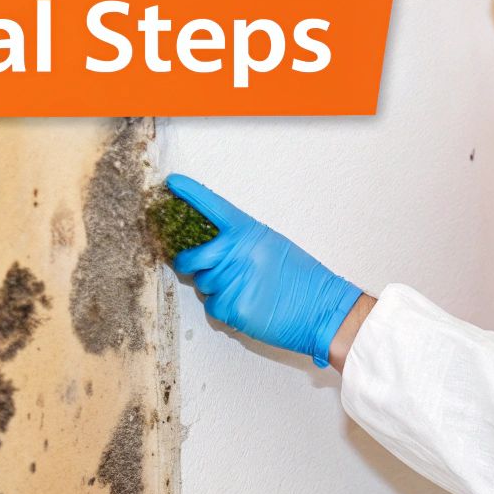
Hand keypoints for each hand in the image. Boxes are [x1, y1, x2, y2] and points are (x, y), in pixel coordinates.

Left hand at [167, 174, 362, 367]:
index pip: (214, 207)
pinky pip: (212, 307)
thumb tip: (211, 249)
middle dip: (187, 264)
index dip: (191, 193)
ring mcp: (231, 280)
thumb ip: (242, 243)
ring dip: (214, 289)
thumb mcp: (274, 247)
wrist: (321, 310)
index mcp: (249, 233)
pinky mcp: (231, 307)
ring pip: (202, 285)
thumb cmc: (301, 280)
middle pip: (192, 257)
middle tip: (191, 267)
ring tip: (244, 290)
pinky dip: (224, 309)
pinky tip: (246, 306)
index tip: (173, 183)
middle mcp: (236, 252)